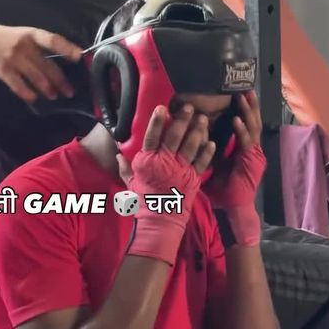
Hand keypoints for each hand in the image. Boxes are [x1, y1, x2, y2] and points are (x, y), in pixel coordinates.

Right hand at [0, 24, 82, 102]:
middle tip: (69, 91)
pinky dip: (27, 93)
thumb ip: (38, 45)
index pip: (53, 40)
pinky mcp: (3, 70)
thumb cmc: (4, 38)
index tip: (79, 57)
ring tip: (54, 95)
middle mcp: (24, 46)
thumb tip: (61, 58)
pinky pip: (19, 85)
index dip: (67, 48)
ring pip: (36, 77)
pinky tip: (33, 97)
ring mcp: (13, 59)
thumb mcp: (22, 34)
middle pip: (47, 65)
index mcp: (31, 34)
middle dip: (60, 80)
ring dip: (47, 88)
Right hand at [117, 104, 215, 264]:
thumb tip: (117, 155)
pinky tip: (211, 142)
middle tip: (189, 108)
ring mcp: (180, 169)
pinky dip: (207, 152)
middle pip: (174, 137)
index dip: (156, 122)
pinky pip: (202, 162)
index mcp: (149, 161)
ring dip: (197, 131)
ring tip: (203, 119)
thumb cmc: (143, 201)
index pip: (151, 136)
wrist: (160, 221)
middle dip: (182, 120)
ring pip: (191, 146)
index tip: (161, 108)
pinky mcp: (193, 178)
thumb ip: (125, 167)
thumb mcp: (131, 183)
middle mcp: (165, 162)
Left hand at [204, 91, 265, 208]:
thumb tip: (191, 134)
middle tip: (246, 89)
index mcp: (243, 148)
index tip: (239, 94)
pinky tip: (236, 120)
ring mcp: (253, 155)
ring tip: (243, 97)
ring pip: (252, 128)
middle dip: (250, 105)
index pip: (245, 123)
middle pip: (252, 122)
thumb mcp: (213, 163)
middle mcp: (251, 149)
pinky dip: (242, 131)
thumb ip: (207, 148)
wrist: (232, 208)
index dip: (244, 109)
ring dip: (247, 112)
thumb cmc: (221, 188)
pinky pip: (247, 143)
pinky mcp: (251, 162)